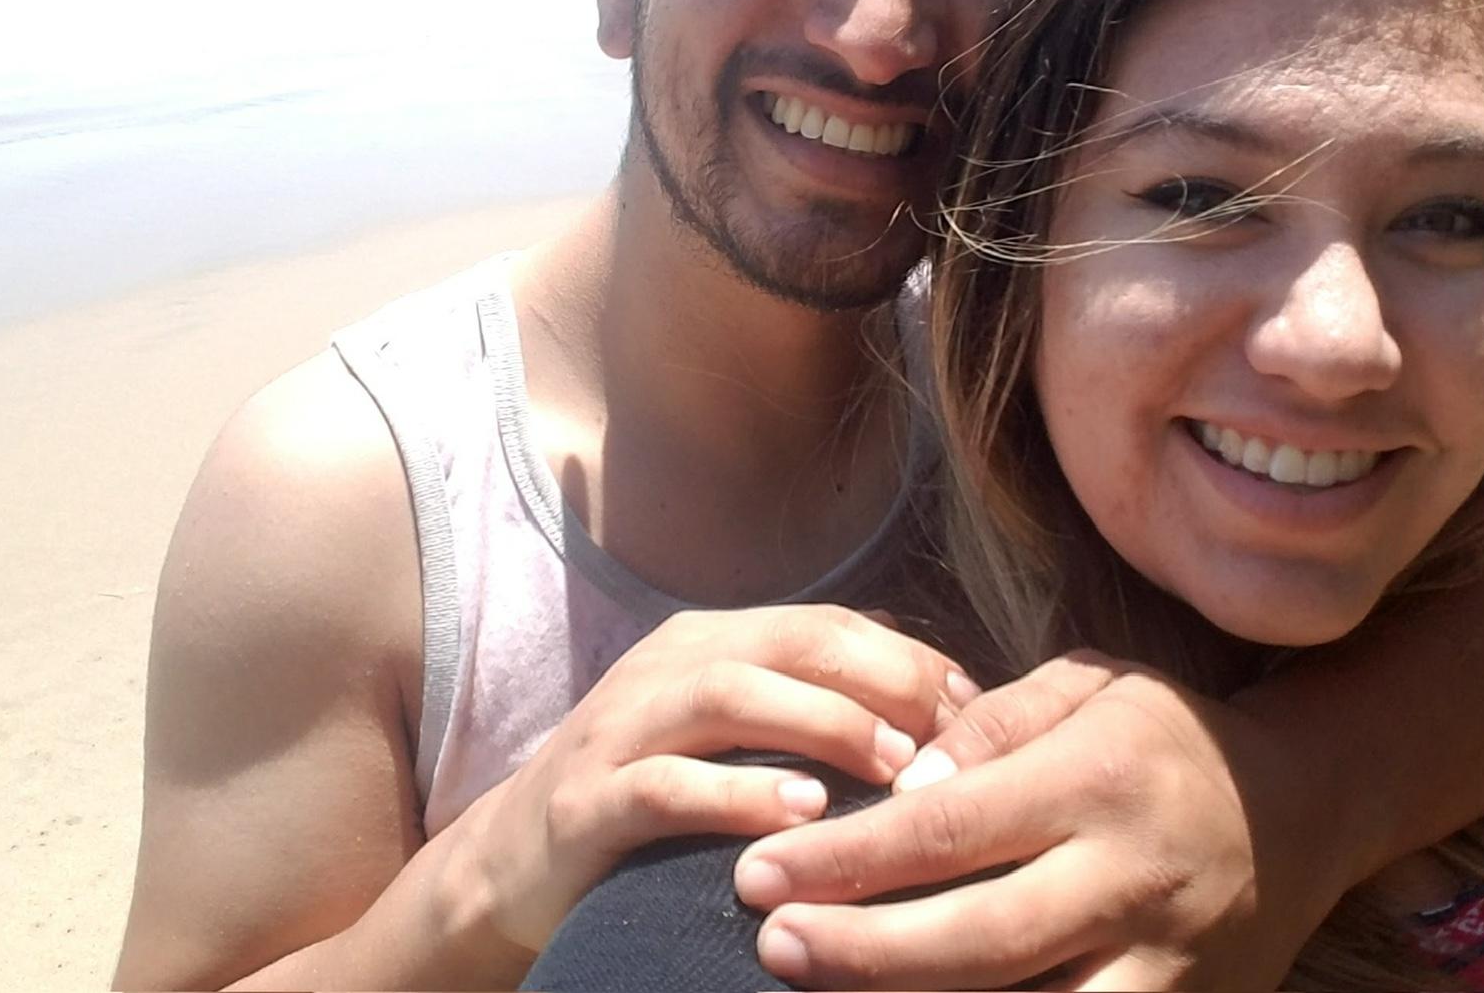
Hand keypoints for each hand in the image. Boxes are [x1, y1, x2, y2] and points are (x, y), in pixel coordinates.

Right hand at [458, 604, 976, 956]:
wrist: (510, 860)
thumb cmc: (647, 796)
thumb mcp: (722, 736)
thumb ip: (800, 711)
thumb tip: (924, 710)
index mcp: (707, 642)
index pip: (824, 624)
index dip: (905, 659)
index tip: (973, 710)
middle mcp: (665, 666)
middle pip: (788, 641)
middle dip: (879, 679)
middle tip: (949, 734)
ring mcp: (621, 726)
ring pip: (731, 693)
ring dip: (822, 725)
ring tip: (893, 768)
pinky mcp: (587, 800)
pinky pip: (667, 783)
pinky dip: (739, 794)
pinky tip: (801, 815)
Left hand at [734, 652, 1338, 989]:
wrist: (1297, 811)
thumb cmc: (1163, 734)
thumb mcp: (1086, 684)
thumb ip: (992, 724)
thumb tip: (905, 783)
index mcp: (1095, 779)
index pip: (949, 829)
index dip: (848, 857)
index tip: (763, 872)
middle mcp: (1131, 878)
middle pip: (978, 938)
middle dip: (863, 950)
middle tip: (772, 942)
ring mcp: (1166, 964)